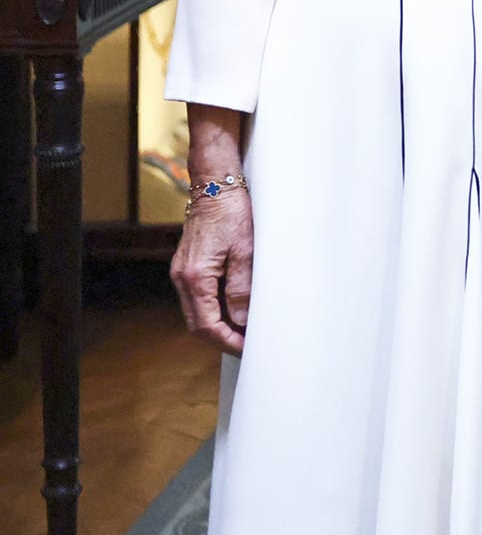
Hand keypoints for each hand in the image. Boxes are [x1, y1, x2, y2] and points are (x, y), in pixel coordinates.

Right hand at [170, 189, 252, 355]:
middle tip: (247, 344)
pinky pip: (198, 297)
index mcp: (195, 277)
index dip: (227, 340)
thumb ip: (240, 288)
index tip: (246, 348)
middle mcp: (182, 278)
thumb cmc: (233, 213)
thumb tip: (241, 320)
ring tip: (244, 330)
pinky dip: (214, 308)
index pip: (207, 324)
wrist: (215, 187)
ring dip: (218, 324)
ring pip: (197, 311)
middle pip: (197, 323)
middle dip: (221, 337)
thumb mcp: (245, 251)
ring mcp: (182, 272)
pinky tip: (233, 309)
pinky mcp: (188, 266)